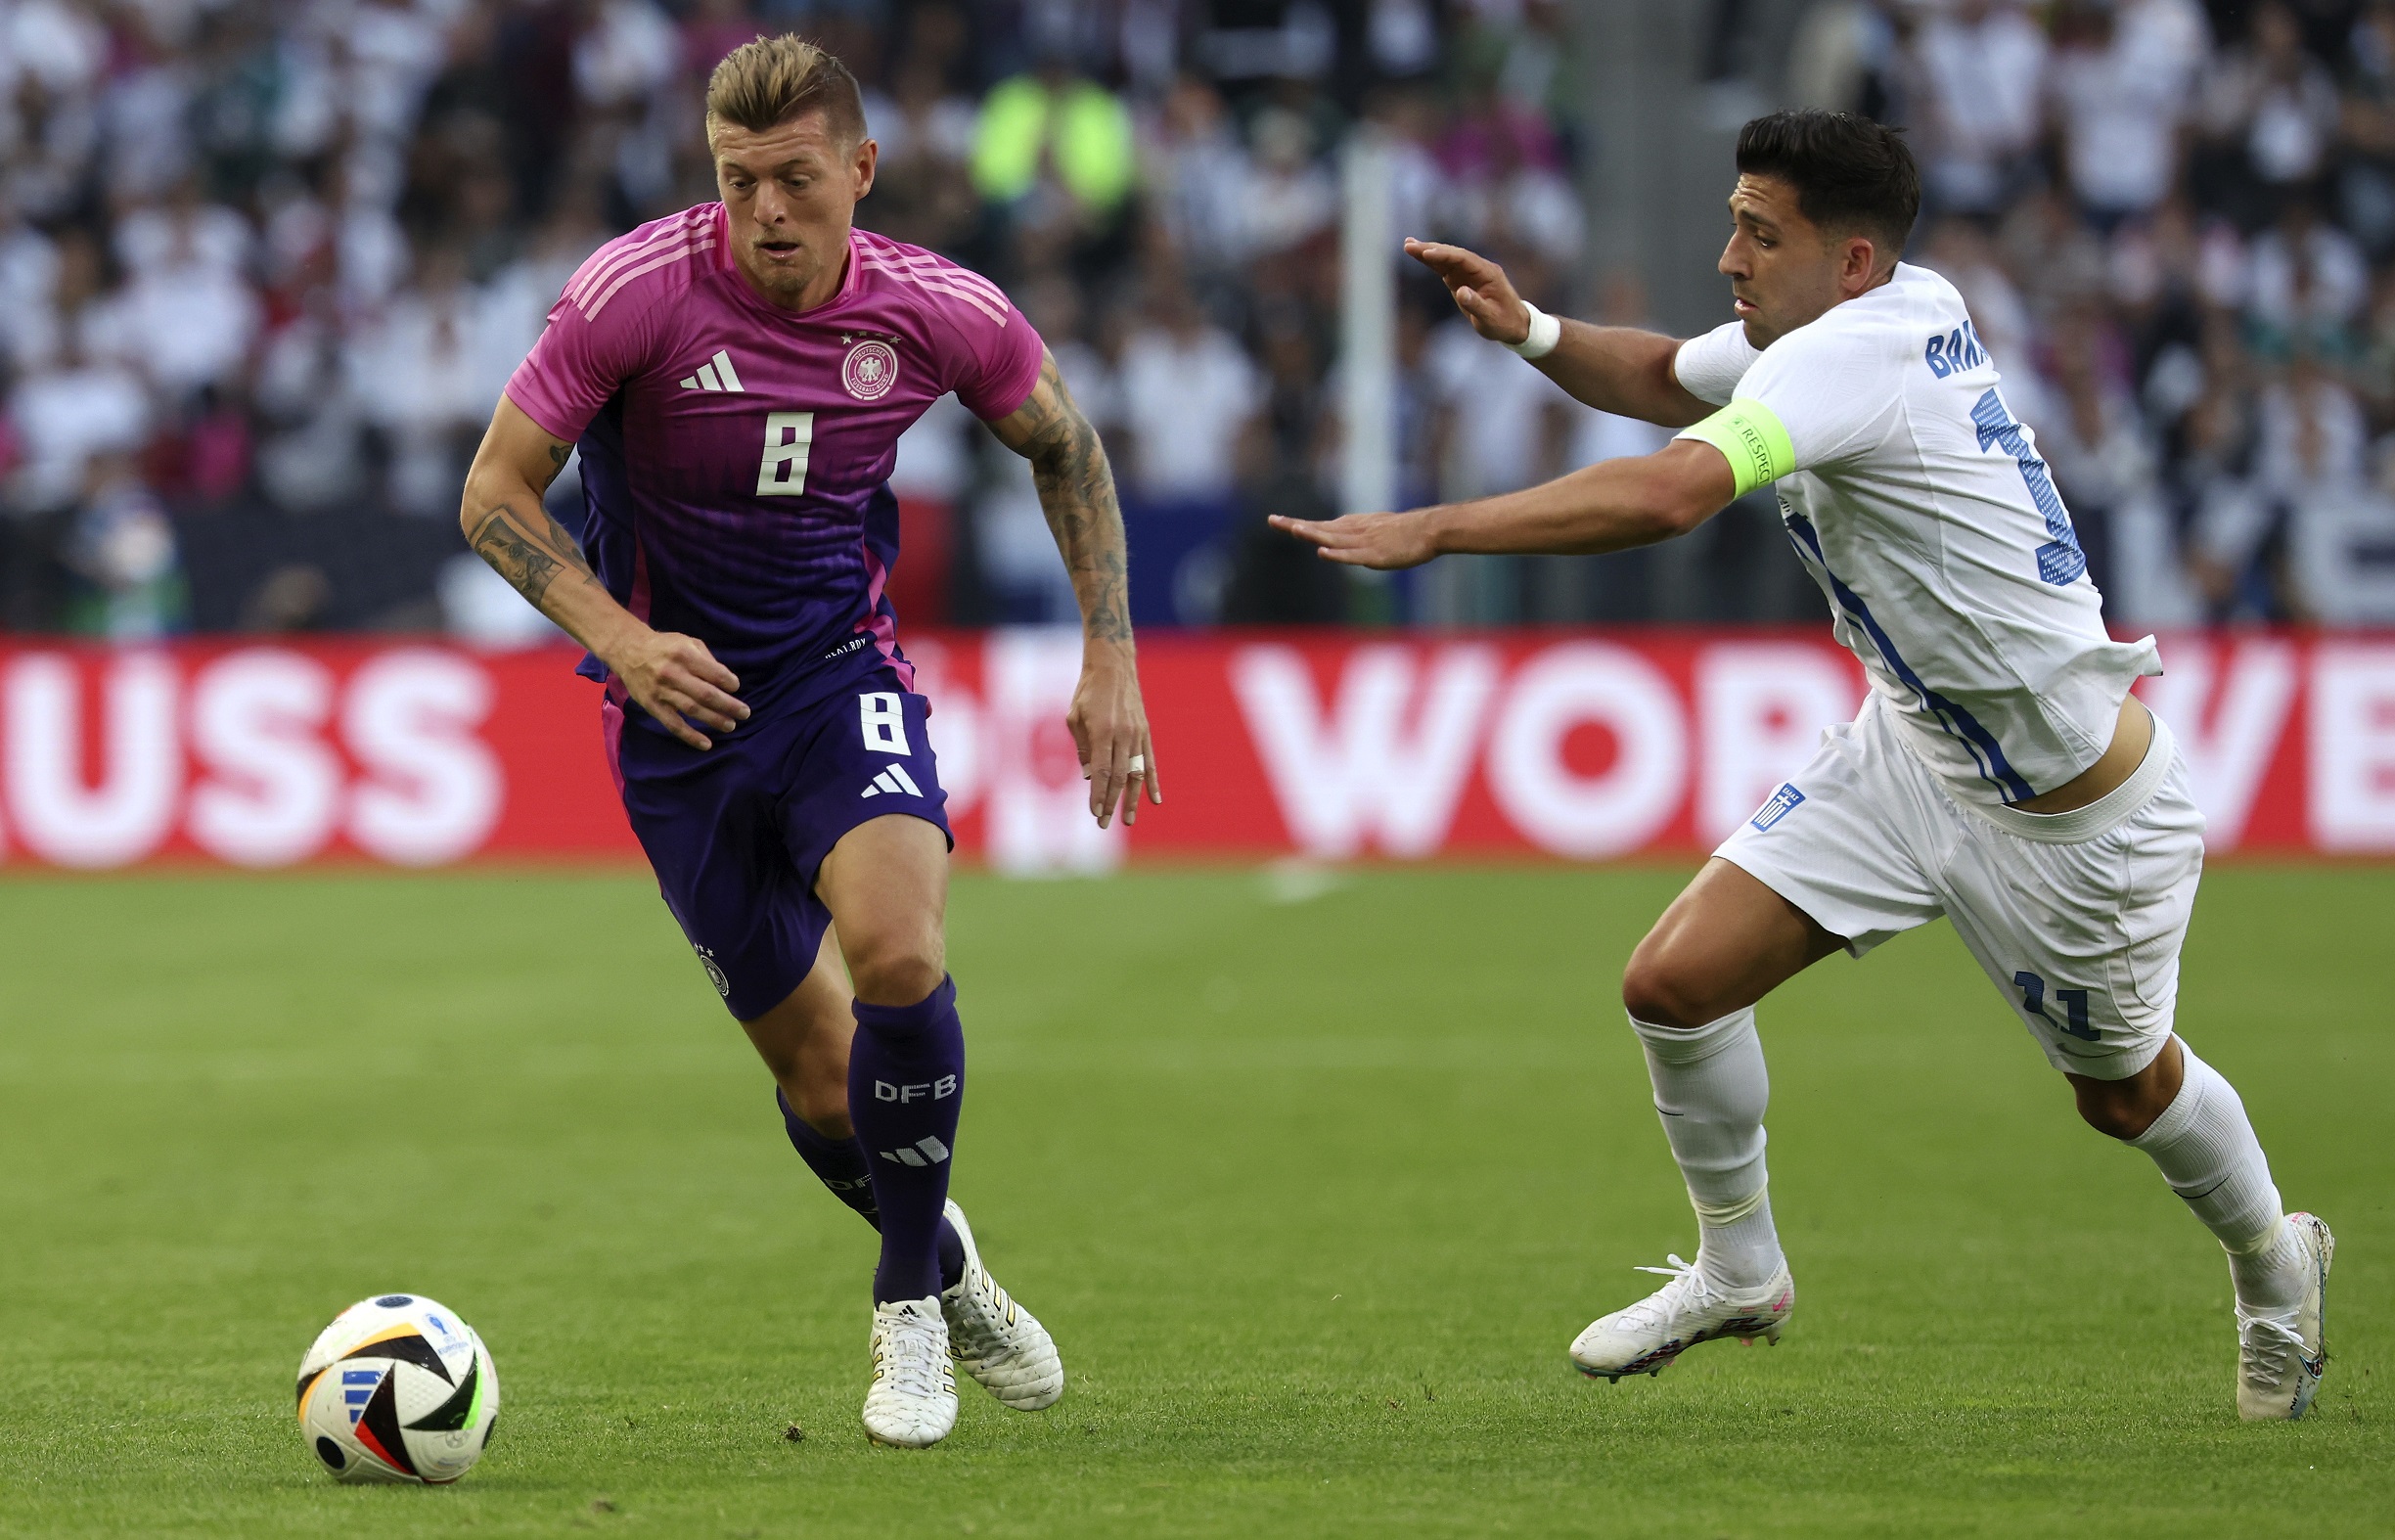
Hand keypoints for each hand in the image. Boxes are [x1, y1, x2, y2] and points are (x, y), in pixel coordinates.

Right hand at [607, 626, 747, 750]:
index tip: (736, 687)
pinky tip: (706, 744)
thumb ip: (707, 660)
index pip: (713, 673)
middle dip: (729, 705)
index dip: (728, 682)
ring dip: (714, 720)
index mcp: (684, 655)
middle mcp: (672, 673)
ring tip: (731, 726)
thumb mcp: (688, 642)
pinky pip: (673, 724)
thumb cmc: (665, 646)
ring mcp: (661, 691)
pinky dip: (690, 736)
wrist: (628, 650)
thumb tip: (727, 681)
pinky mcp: (652, 706)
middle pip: (705, 694)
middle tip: (745, 713)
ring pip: (692, 710)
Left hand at [1069, 645, 1161, 828]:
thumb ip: (1082, 747)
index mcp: (1102, 731)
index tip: (1095, 812)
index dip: (1098, 794)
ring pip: (1135, 773)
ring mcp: (1137, 735)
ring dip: (1131, 799)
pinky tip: (1156, 800)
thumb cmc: (1088, 691)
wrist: (1113, 666)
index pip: (1100, 771)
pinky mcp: (1145, 733)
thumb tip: (1088, 776)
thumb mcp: (1074, 716)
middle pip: (1118, 777)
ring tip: (1127, 820)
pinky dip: (1152, 782)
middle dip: (1110, 802)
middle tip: (1104, 823)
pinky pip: (1150, 761)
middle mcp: (1123, 735)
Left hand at [1269, 510, 1438, 569]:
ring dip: (1314, 534)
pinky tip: (1323, 552)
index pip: (1321, 525)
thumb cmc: (1404, 532)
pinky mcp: (1375, 555)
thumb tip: (1340, 539)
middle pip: (1321, 528)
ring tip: (1294, 529)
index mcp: (1353, 526)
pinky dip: (1337, 554)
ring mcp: (1364, 542)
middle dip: (1295, 525)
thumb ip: (1356, 534)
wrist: (1428, 530)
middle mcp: (1354, 532)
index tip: (1277, 520)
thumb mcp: (1375, 528)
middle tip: (1272, 520)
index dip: (1299, 523)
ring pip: (1334, 538)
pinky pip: (1353, 555)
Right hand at [1407, 238, 1529, 345]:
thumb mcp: (1490, 318)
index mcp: (1488, 273)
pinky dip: (1432, 262)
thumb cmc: (1504, 322)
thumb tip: (1460, 291)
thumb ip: (1476, 305)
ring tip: (1408, 245)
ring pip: (1447, 259)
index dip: (1444, 255)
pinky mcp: (1463, 280)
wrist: (1515, 324)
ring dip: (1429, 252)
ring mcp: (1470, 273)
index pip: (1463, 259)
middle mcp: (1478, 268)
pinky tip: (1420, 255)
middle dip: (1431, 249)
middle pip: (1452, 254)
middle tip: (1409, 245)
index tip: (1427, 253)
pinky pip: (1446, 268)